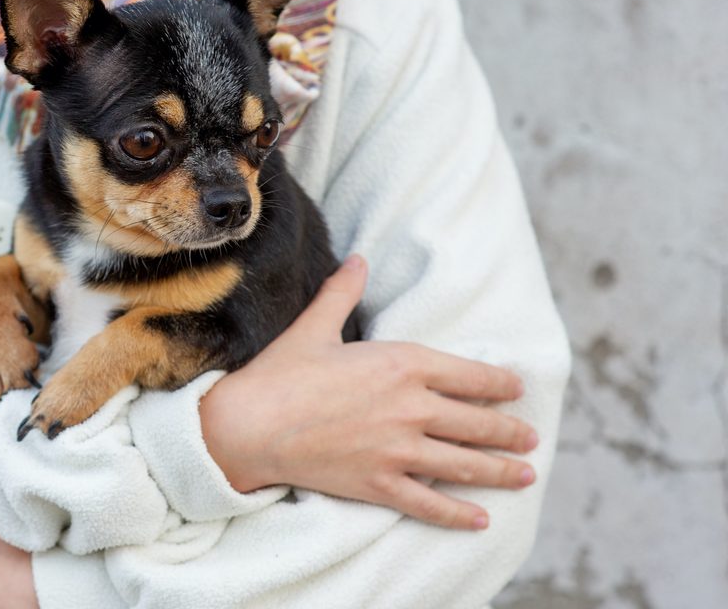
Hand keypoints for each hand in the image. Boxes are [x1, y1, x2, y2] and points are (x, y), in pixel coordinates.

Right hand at [200, 255, 538, 530]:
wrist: (249, 426)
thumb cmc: (280, 373)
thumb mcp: (314, 327)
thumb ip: (343, 293)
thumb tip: (358, 260)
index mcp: (401, 364)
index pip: (468, 375)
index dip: (499, 384)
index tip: (517, 390)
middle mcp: (410, 408)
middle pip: (477, 423)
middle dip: (510, 432)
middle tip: (530, 437)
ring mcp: (398, 450)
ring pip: (464, 465)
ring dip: (501, 472)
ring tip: (524, 475)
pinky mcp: (379, 484)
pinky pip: (430, 504)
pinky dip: (459, 515)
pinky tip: (481, 520)